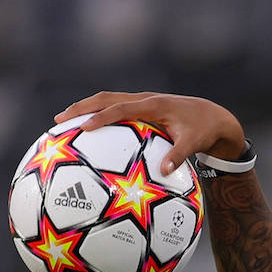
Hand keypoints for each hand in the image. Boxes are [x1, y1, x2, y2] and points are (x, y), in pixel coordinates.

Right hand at [54, 91, 245, 173]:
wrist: (212, 116)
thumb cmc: (202, 130)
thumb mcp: (194, 143)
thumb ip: (178, 156)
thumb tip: (164, 172)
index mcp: (153, 105)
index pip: (121, 109)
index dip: (101, 117)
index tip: (83, 128)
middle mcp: (144, 99)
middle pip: (105, 99)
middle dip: (81, 108)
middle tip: (59, 120)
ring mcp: (141, 101)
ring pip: (107, 100)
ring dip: (85, 108)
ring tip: (62, 122)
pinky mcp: (140, 107)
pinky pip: (114, 108)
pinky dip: (97, 114)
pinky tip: (85, 130)